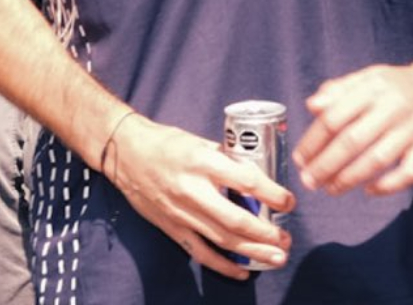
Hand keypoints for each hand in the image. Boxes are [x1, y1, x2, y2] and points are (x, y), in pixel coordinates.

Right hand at [102, 113, 293, 279]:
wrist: (123, 151)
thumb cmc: (164, 142)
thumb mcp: (198, 142)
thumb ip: (226, 161)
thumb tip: (257, 178)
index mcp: (201, 161)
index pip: (244, 181)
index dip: (271, 194)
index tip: (288, 202)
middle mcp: (191, 189)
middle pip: (236, 219)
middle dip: (266, 233)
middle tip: (286, 238)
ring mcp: (179, 211)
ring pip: (223, 239)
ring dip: (254, 252)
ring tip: (277, 257)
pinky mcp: (170, 226)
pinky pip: (200, 252)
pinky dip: (223, 265)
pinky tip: (244, 270)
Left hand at [295, 60, 412, 196]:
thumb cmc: (400, 84)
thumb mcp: (367, 77)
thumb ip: (338, 90)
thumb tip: (311, 106)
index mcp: (371, 90)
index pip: (334, 118)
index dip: (313, 141)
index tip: (300, 158)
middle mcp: (391, 109)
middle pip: (352, 141)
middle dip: (326, 165)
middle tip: (309, 180)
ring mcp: (412, 130)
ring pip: (377, 160)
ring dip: (350, 178)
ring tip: (330, 188)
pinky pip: (409, 172)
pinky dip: (388, 185)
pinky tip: (369, 190)